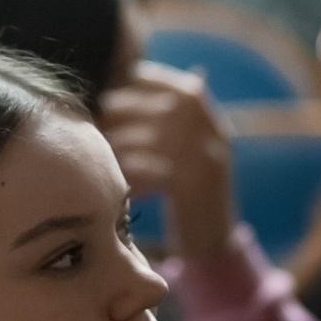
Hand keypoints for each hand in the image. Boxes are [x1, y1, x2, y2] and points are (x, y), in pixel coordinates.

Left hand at [99, 62, 235, 262]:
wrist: (213, 244)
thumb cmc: (187, 196)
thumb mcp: (189, 156)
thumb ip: (171, 127)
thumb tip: (129, 93)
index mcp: (216, 128)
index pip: (190, 92)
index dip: (158, 80)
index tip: (126, 76)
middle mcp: (218, 142)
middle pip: (174, 110)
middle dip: (135, 104)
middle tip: (104, 107)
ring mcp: (210, 166)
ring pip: (164, 139)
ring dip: (128, 137)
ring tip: (103, 142)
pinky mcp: (196, 192)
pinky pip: (161, 173)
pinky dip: (135, 169)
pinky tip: (116, 172)